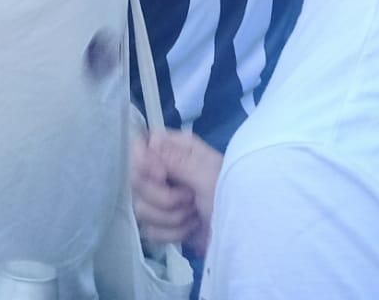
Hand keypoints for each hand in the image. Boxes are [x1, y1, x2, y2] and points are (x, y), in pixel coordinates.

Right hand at [132, 130, 221, 255]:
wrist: (242, 234)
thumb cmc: (228, 194)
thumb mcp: (206, 173)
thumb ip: (175, 159)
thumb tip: (147, 146)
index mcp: (177, 148)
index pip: (141, 145)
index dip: (144, 162)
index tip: (162, 176)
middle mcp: (166, 169)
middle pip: (136, 180)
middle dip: (163, 197)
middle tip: (190, 197)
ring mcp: (163, 197)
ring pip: (142, 208)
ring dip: (172, 216)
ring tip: (194, 213)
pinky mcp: (164, 223)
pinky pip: (150, 230)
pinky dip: (172, 233)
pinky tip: (191, 228)